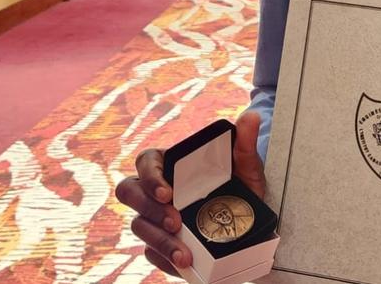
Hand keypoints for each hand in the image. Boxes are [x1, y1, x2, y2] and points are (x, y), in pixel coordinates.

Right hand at [116, 110, 267, 273]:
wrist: (251, 231)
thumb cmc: (241, 191)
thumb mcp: (247, 170)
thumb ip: (245, 145)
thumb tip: (251, 117)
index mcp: (170, 165)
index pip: (145, 162)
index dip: (150, 176)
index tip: (168, 194)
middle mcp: (156, 191)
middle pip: (128, 192)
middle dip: (149, 208)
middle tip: (176, 222)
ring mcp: (154, 219)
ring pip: (139, 227)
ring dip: (160, 241)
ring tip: (185, 254)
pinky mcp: (159, 246)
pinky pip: (150, 254)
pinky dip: (164, 259)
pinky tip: (182, 263)